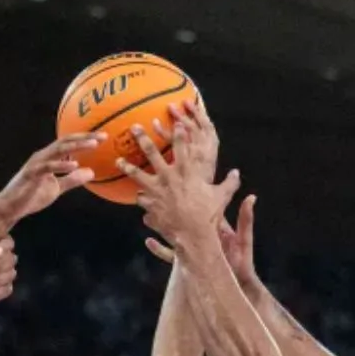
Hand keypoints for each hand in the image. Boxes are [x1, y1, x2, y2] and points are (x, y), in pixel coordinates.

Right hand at [0, 134, 103, 224]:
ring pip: (58, 150)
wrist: (11, 208)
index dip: (86, 139)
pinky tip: (75, 164)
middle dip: (85, 137)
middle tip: (103, 136)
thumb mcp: (57, 188)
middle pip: (66, 141)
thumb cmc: (31, 195)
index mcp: (49, 157)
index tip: (103, 137)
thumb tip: (91, 172)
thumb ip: (72, 179)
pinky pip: (48, 167)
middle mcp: (43, 156)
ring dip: (77, 146)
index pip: (70, 143)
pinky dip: (61, 165)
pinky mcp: (31, 174)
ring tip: (93, 145)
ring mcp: (37, 164)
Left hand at [121, 111, 240, 252]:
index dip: (178, 132)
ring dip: (128, 166)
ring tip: (118, 160)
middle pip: (152, 153)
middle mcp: (169, 176)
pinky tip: (134, 196)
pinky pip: (141, 199)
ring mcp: (157, 190)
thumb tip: (236, 173)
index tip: (175, 121)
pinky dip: (139, 198)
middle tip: (134, 128)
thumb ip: (229, 183)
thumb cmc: (208, 215)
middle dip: (142, 138)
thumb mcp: (221, 196)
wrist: (193, 234)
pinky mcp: (151, 205)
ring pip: (138, 174)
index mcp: (187, 171)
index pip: (182, 146)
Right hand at [145, 191, 261, 288]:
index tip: (180, 185)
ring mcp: (193, 249)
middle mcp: (201, 236)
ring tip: (146, 217)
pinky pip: (170, 255)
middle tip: (156, 197)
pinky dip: (159, 249)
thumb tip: (251, 197)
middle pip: (183, 220)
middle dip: (170, 209)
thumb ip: (245, 219)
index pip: (201, 209)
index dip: (192, 197)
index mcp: (214, 227)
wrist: (237, 286)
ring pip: (173, 234)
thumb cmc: (242, 263)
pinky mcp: (187, 262)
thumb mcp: (244, 240)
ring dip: (160, 226)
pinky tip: (148, 242)